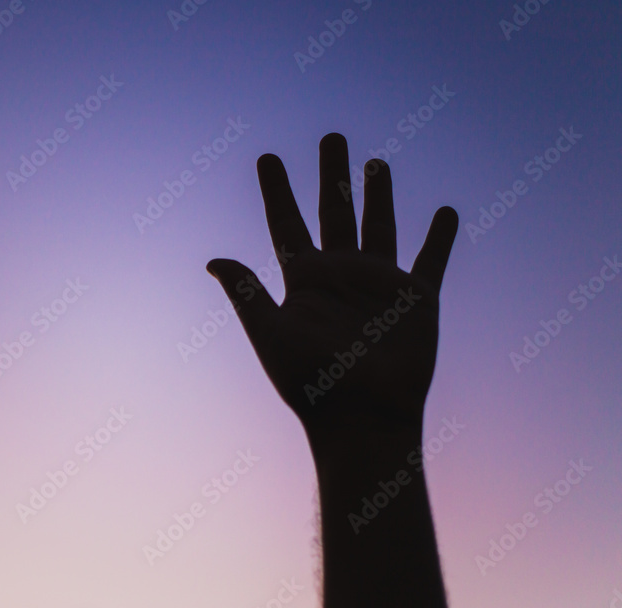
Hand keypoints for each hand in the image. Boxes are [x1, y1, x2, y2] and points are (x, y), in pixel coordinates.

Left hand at [207, 133, 456, 456]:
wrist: (362, 418)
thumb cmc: (311, 383)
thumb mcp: (272, 333)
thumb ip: (248, 292)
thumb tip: (213, 259)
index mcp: (304, 279)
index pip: (287, 223)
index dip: (276, 190)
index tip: (268, 158)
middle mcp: (340, 275)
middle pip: (334, 211)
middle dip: (332, 174)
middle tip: (332, 138)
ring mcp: (379, 284)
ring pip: (379, 226)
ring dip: (378, 195)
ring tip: (376, 162)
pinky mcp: (417, 300)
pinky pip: (430, 260)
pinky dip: (439, 237)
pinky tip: (445, 211)